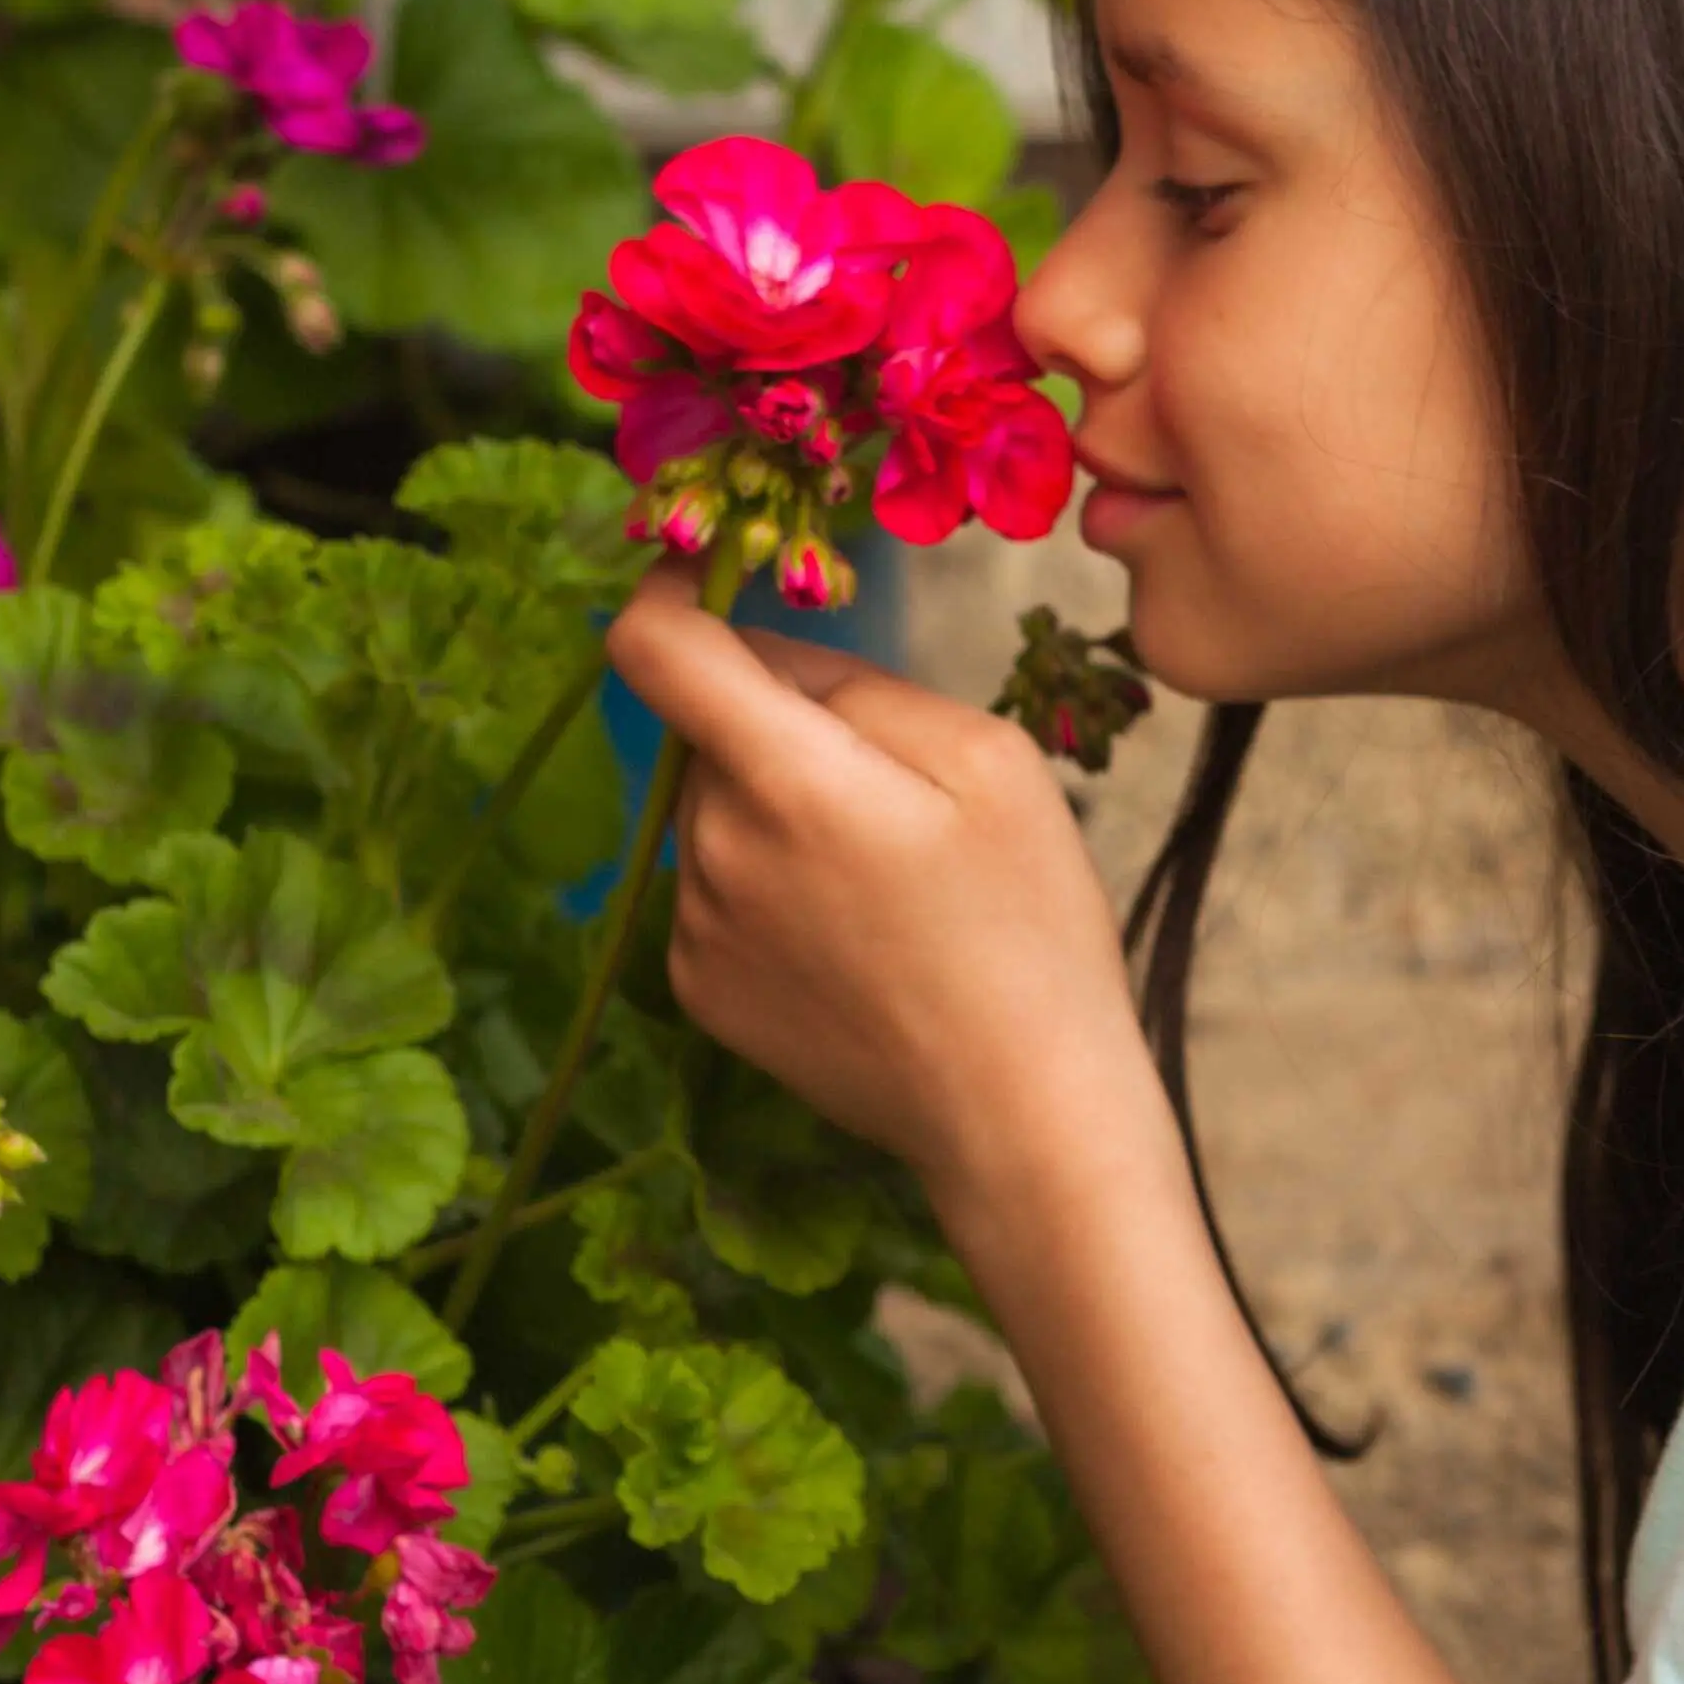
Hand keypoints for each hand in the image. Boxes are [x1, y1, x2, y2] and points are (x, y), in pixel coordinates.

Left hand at [602, 577, 1175, 1229]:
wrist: (1019, 1112)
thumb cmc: (1028, 927)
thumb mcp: (987, 761)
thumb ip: (859, 685)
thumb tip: (766, 653)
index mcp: (783, 779)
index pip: (654, 647)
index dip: (670, 589)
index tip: (708, 571)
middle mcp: (713, 848)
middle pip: (712, 730)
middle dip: (782, 727)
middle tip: (896, 793)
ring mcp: (696, 926)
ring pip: (717, 809)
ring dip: (778, 809)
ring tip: (889, 883)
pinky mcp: (700, 988)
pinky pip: (717, 888)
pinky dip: (770, 886)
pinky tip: (857, 940)